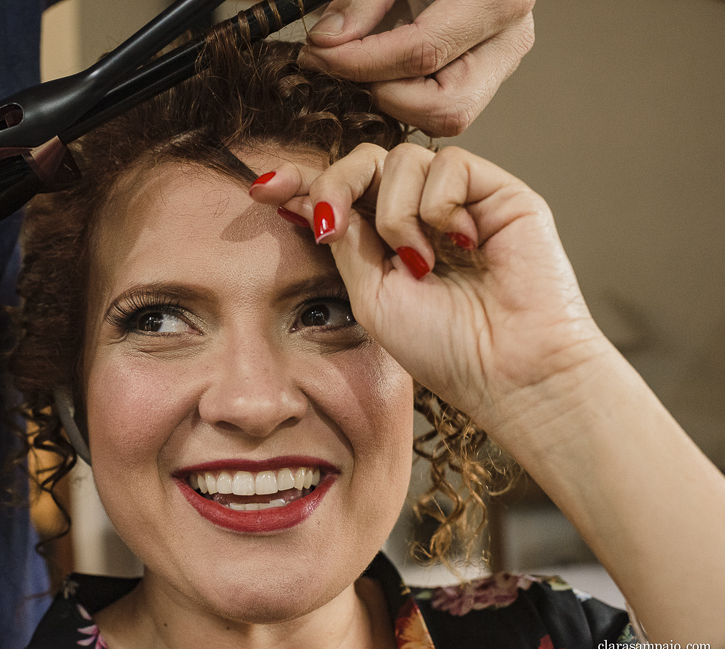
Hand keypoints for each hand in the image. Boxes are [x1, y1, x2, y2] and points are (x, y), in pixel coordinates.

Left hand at [249, 144, 610, 431]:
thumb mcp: (371, 296)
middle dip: (336, 183)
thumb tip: (315, 197)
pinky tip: (460, 244)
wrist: (507, 370)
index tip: (262, 189)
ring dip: (395, 212)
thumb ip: (346, 242)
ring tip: (421, 262)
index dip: (302, 182)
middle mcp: (420, 215)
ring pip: (401, 159)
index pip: (341, 194)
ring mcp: (459, 201)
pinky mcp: (496, 192)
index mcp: (385, 242)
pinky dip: (439, 204)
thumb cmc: (445, 347)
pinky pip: (448, 163)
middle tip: (329, 225)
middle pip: (364, 161)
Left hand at [298, 0, 534, 136]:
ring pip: (445, 118)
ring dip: (396, 98)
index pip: (422, 52)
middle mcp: (509, 39)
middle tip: (348, 66)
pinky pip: (441, 106)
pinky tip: (388, 64)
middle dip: (387, 95)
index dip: (362, 62)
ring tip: (369, 61)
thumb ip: (361, 1)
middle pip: (444, 108)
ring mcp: (502, 62)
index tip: (320, 54)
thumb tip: (327, 42)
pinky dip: (406, 93)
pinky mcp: (486, 74)